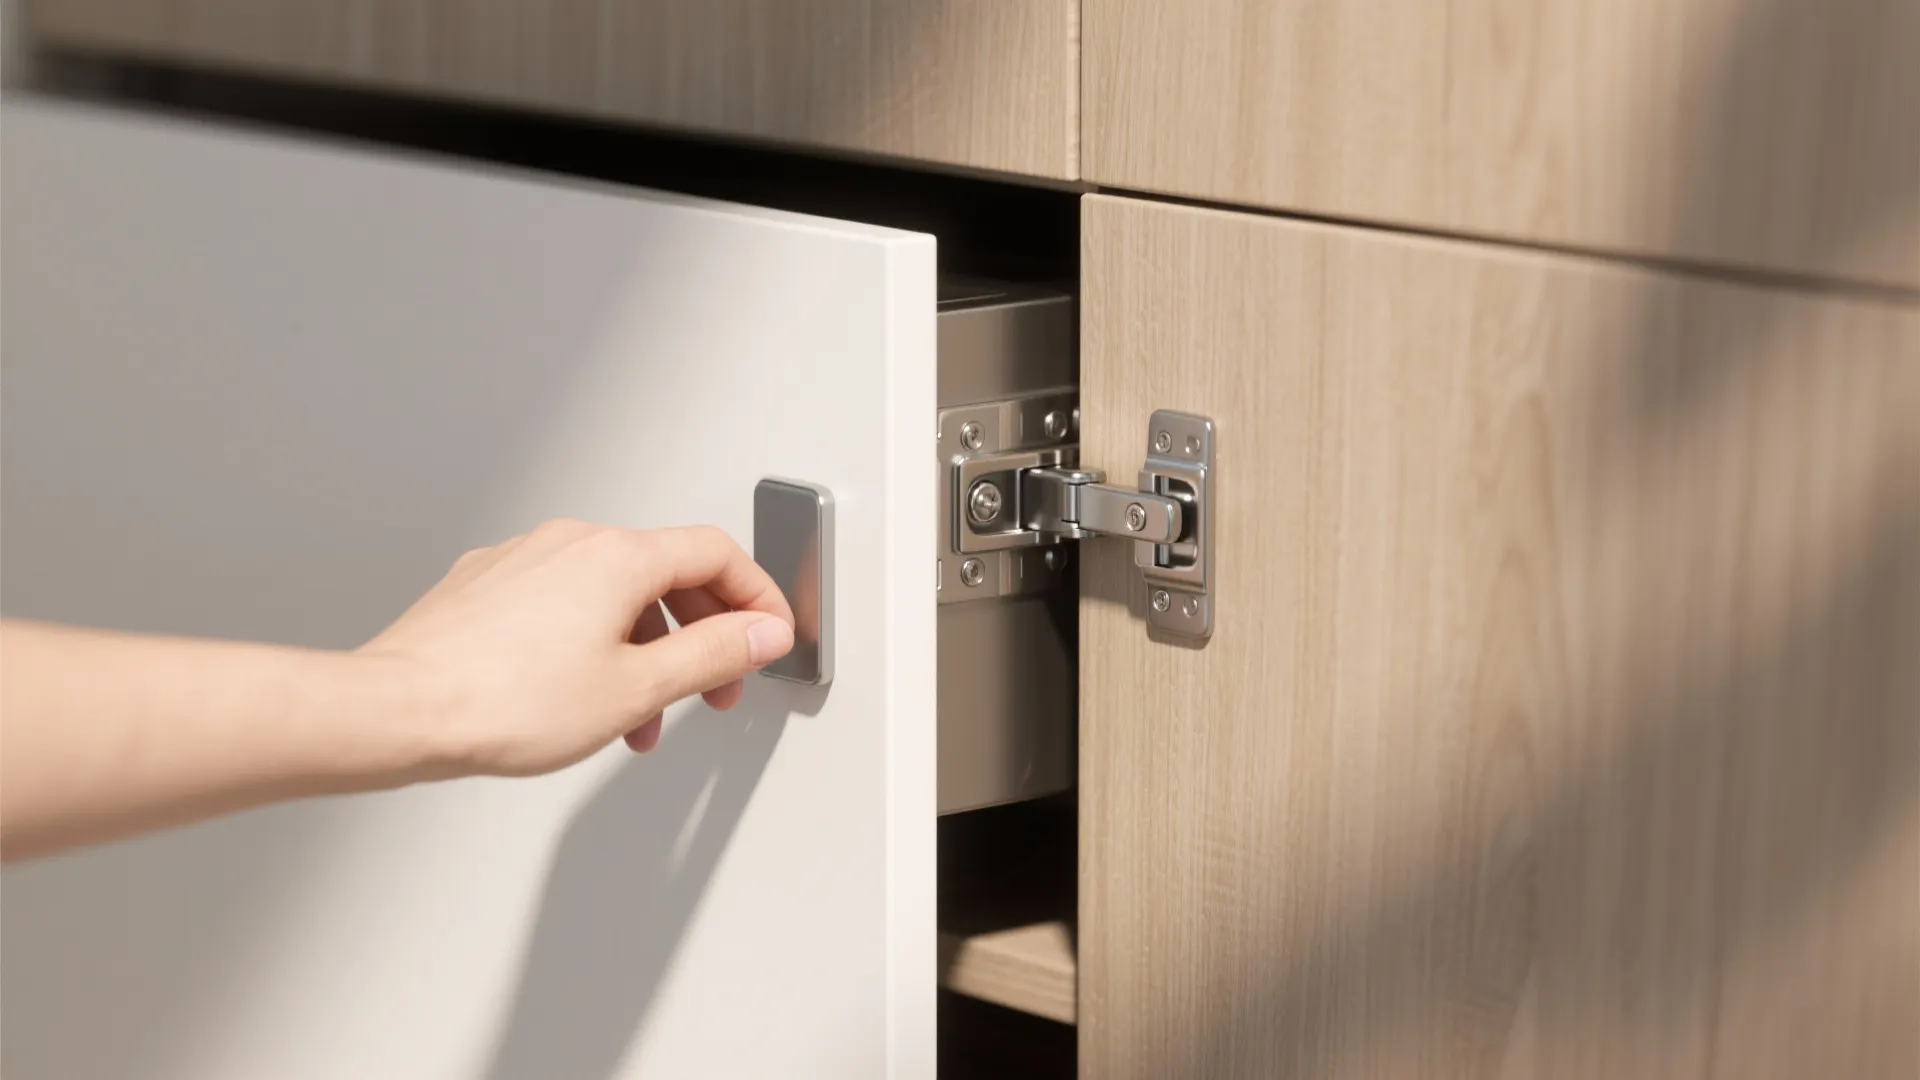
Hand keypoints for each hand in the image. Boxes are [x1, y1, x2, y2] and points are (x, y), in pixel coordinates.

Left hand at [358, 519, 794, 777]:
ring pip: (612, 593)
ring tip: (640, 718)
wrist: (397, 712)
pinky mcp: (485, 587)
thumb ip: (712, 655)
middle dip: (702, 634)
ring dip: (645, 650)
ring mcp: (522, 560)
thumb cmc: (502, 702)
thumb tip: (762, 631)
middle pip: (666, 572)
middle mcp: (570, 541)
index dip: (756, 597)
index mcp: (617, 556)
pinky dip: (593, 643)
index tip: (769, 638)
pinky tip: (580, 696)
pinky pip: (563, 603)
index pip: (716, 554)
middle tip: (715, 689)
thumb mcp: (636, 688)